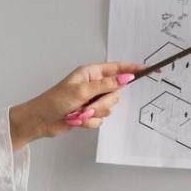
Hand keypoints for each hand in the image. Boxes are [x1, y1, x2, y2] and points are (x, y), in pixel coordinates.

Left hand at [9, 62, 142, 150]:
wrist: (41, 121)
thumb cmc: (55, 100)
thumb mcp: (82, 90)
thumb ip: (106, 85)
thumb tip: (126, 78)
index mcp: (91, 73)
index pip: (118, 69)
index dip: (134, 70)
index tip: (150, 70)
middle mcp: (94, 85)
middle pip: (115, 93)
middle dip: (103, 103)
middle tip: (88, 105)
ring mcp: (92, 100)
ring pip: (109, 108)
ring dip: (94, 113)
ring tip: (78, 113)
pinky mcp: (90, 113)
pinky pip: (101, 119)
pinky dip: (89, 121)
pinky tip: (77, 120)